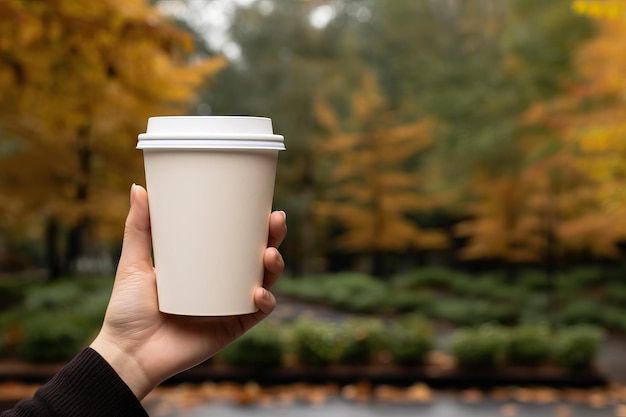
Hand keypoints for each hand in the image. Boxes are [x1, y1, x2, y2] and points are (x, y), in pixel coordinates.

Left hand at [90, 184, 286, 399]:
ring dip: (275, 266)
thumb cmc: (127, 309)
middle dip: (274, 237)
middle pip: (257, 257)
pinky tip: (260, 292)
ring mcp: (229, 306)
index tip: (263, 203)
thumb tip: (139, 188)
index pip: (237, 240)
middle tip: (276, 220)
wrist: (127, 353)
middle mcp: (222, 284)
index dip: (255, 223)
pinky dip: (265, 302)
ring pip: (265, 281)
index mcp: (205, 266)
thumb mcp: (133, 262)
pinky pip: (256, 313)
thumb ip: (138, 228)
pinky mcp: (231, 327)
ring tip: (269, 253)